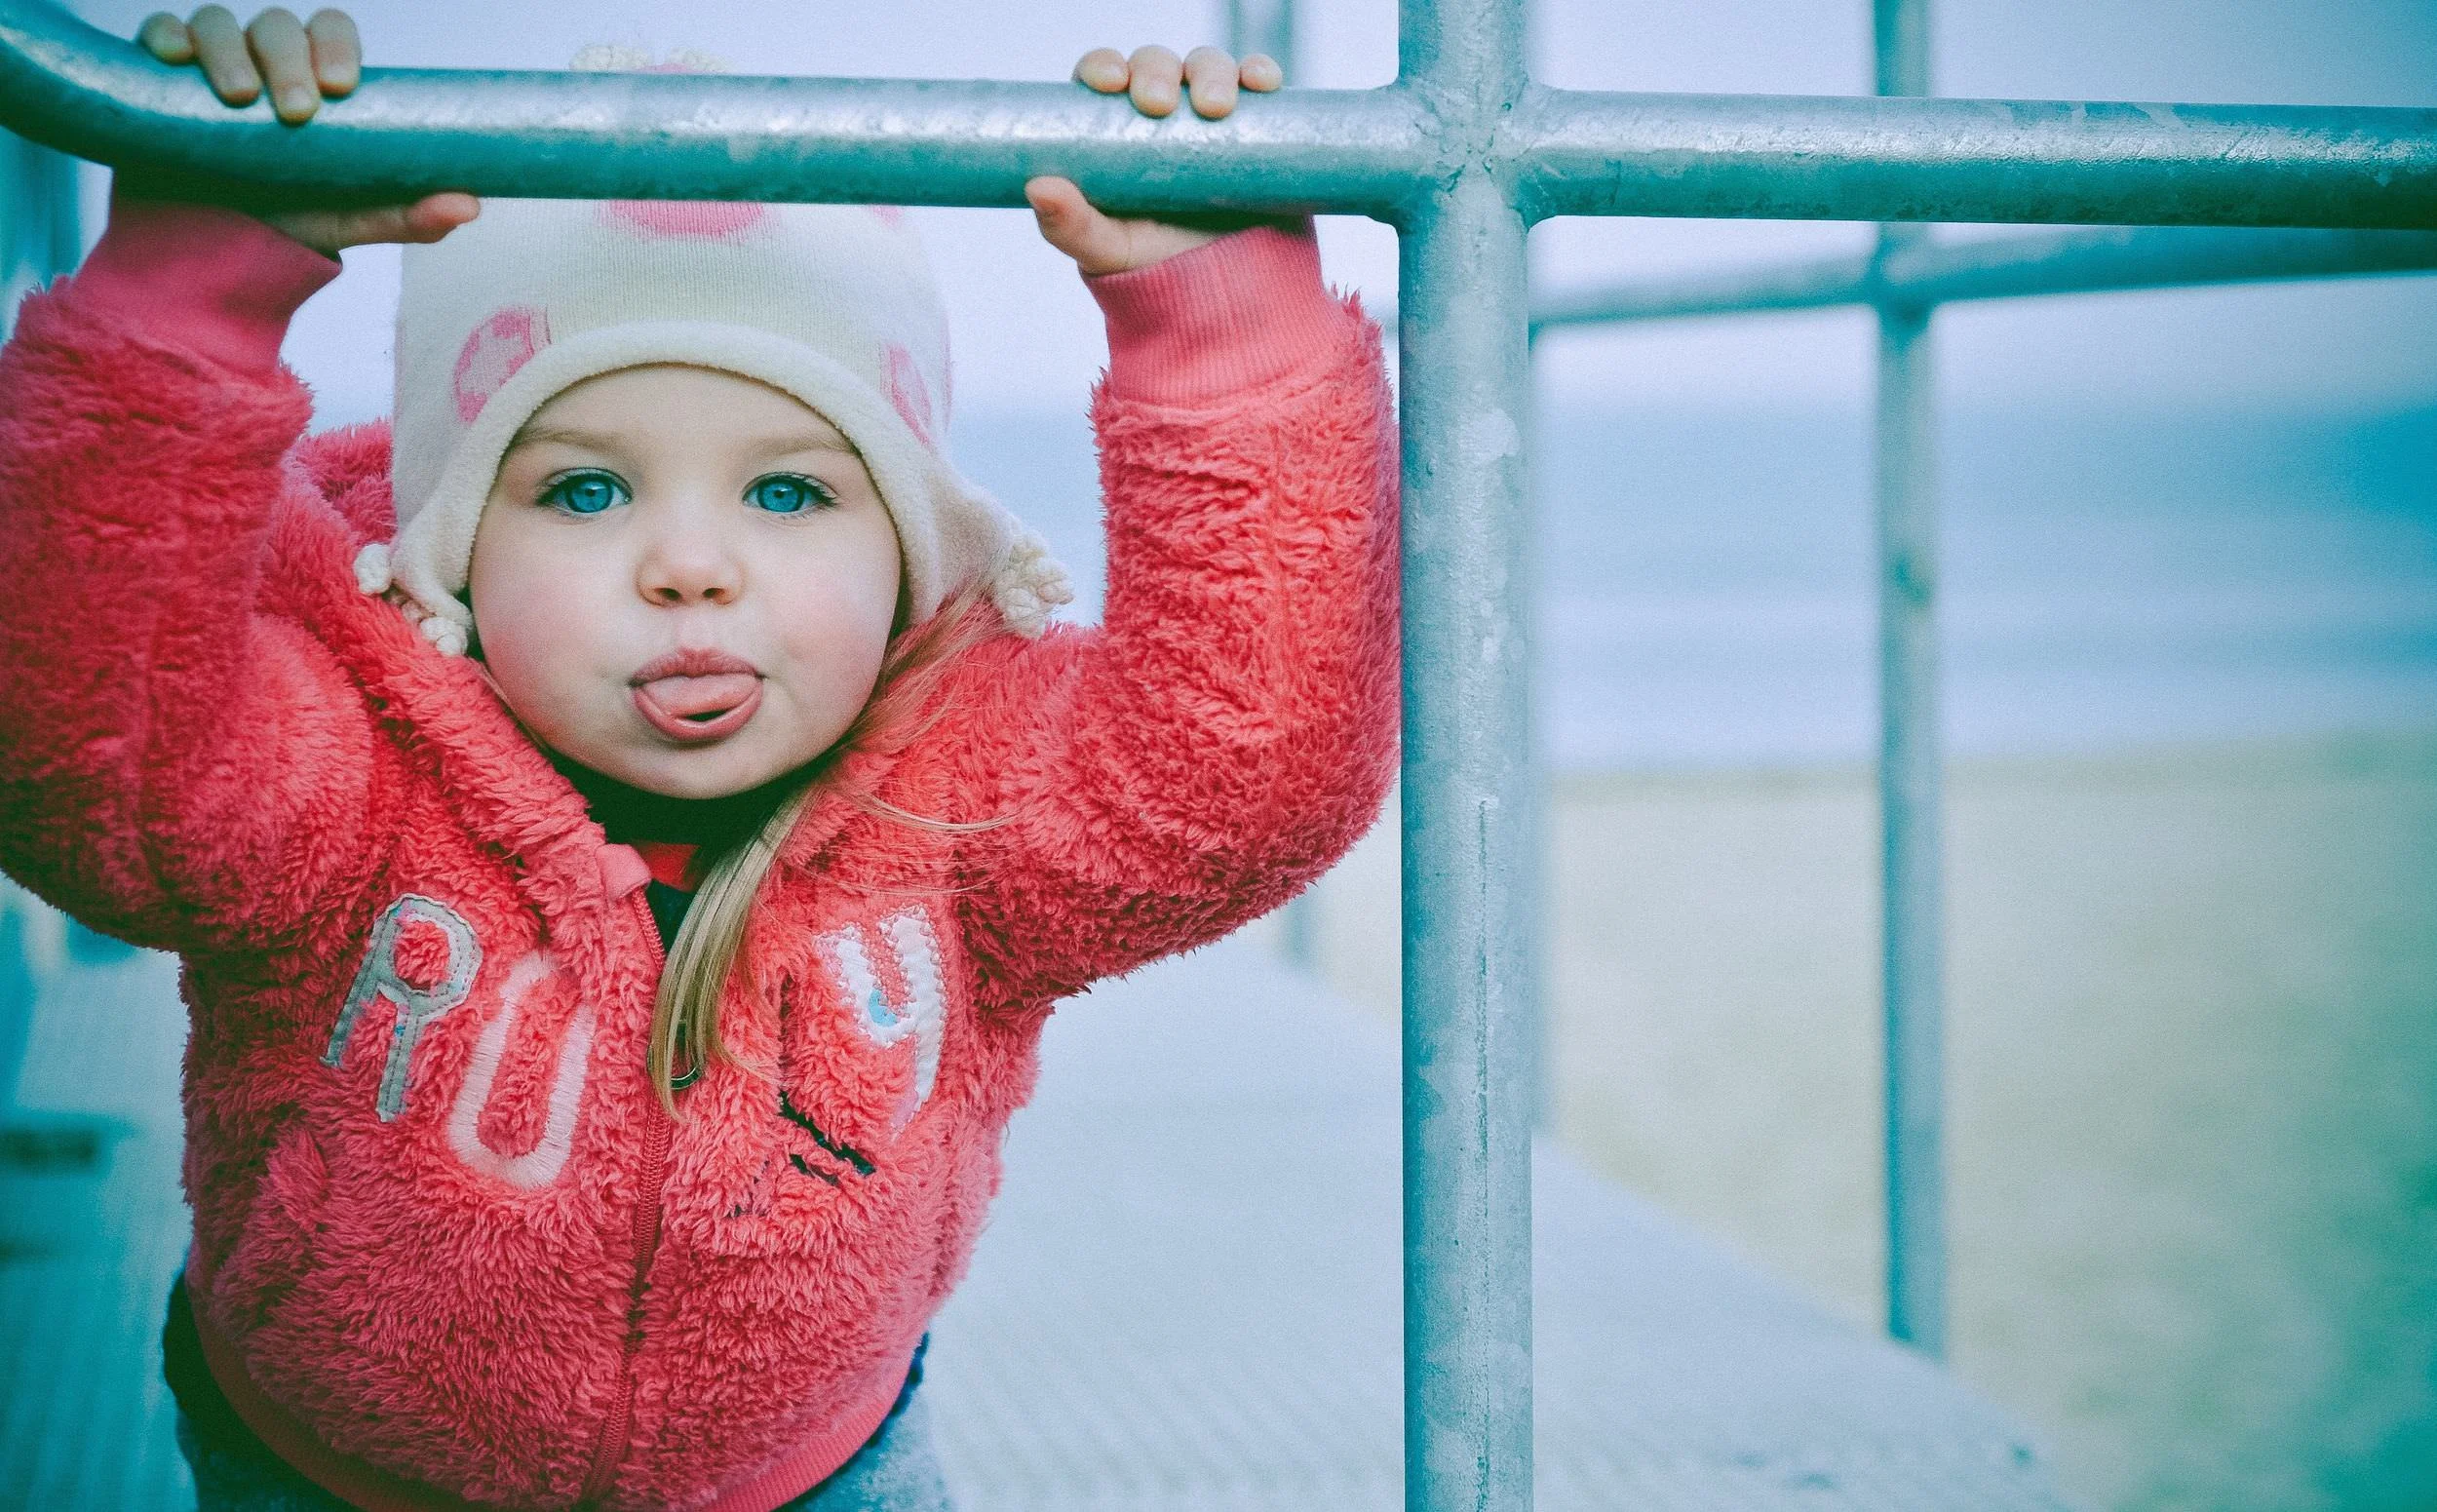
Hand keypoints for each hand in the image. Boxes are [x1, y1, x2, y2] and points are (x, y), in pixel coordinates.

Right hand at [133, 7, 476, 256]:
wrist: (214, 249)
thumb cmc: (291, 220)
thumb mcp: (350, 221)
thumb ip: (408, 214)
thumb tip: (469, 205)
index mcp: (316, 79)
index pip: (331, 34)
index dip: (336, 46)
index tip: (341, 87)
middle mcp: (264, 61)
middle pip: (276, 25)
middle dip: (287, 58)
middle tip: (296, 110)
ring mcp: (209, 62)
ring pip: (216, 23)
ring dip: (228, 51)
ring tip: (240, 98)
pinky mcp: (160, 75)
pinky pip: (159, 33)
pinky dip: (165, 37)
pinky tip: (174, 60)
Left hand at [1027, 45, 1282, 277]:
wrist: (1224, 296)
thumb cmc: (1154, 267)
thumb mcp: (1106, 251)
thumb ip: (1070, 225)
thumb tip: (1039, 187)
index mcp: (1115, 130)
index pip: (1104, 78)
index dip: (1103, 66)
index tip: (1110, 81)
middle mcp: (1161, 113)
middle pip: (1155, 64)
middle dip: (1157, 70)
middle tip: (1160, 105)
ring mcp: (1209, 116)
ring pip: (1207, 67)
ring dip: (1211, 71)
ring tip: (1216, 108)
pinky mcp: (1255, 126)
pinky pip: (1257, 85)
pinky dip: (1260, 73)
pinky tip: (1260, 82)